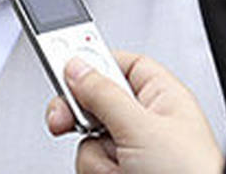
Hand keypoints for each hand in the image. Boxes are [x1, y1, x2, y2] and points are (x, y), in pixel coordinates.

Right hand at [45, 51, 223, 173]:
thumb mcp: (141, 128)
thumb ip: (103, 93)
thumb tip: (75, 65)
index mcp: (162, 96)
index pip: (120, 63)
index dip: (93, 63)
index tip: (64, 64)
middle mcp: (148, 122)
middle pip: (95, 104)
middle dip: (84, 120)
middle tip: (68, 121)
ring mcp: (135, 153)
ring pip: (89, 142)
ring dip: (99, 160)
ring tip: (125, 169)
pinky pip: (93, 168)